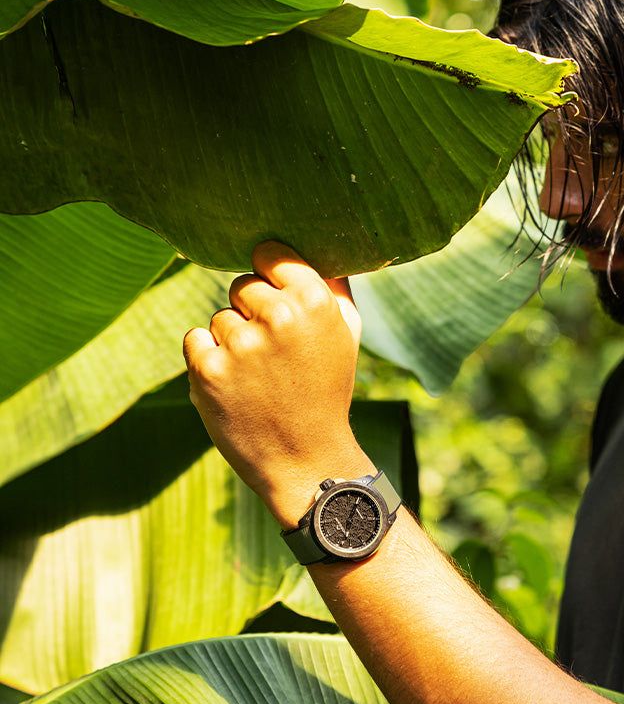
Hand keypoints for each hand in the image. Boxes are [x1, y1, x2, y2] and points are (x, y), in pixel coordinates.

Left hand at [183, 240, 370, 526]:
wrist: (306, 460)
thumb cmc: (326, 391)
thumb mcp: (346, 335)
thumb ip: (332, 286)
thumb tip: (320, 243)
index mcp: (313, 300)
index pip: (270, 253)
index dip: (270, 275)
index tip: (275, 296)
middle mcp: (277, 316)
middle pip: (241, 285)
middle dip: (251, 313)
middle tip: (274, 354)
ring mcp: (240, 344)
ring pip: (219, 317)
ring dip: (231, 342)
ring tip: (258, 378)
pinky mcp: (207, 370)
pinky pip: (196, 340)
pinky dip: (208, 361)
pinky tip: (235, 387)